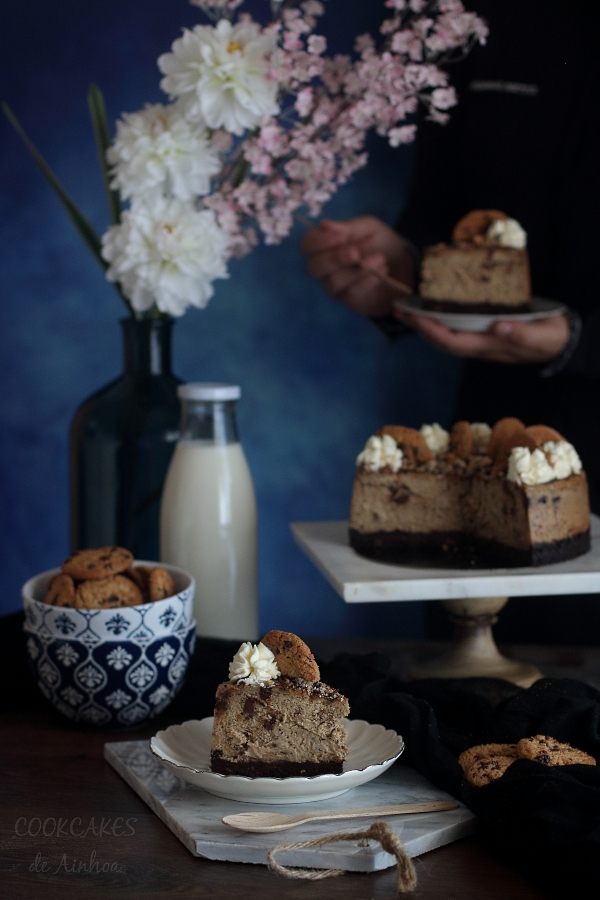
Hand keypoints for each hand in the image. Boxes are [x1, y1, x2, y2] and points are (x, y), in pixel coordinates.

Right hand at [300, 216, 415, 316]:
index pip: (308, 244)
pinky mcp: (350, 301)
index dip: (320, 241)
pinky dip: (369, 280)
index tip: (342, 237)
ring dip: (360, 268)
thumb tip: (323, 225)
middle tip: (356, 253)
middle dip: (336, 258)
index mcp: (325, 246)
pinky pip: (353, 293)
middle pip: (315, 266)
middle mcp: (324, 269)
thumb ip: (348, 227)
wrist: (404, 266)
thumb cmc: (380, 244)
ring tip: (381, 259)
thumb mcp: (369, 228)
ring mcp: (335, 287)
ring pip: (336, 281)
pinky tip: (383, 271)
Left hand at [394, 311, 569, 364]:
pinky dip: (439, 319)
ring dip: (425, 323)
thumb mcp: (541, 335)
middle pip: (441, 340)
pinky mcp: (483, 331)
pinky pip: (455, 327)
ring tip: (406, 309)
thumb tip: (500, 327)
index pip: (452, 342)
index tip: (414, 317)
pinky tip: (431, 308)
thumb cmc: (550, 338)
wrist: (559, 343)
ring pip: (445, 335)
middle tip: (398, 309)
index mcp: (488, 346)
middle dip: (419, 327)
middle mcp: (479, 345)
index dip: (431, 331)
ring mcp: (480, 340)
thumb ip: (522, 333)